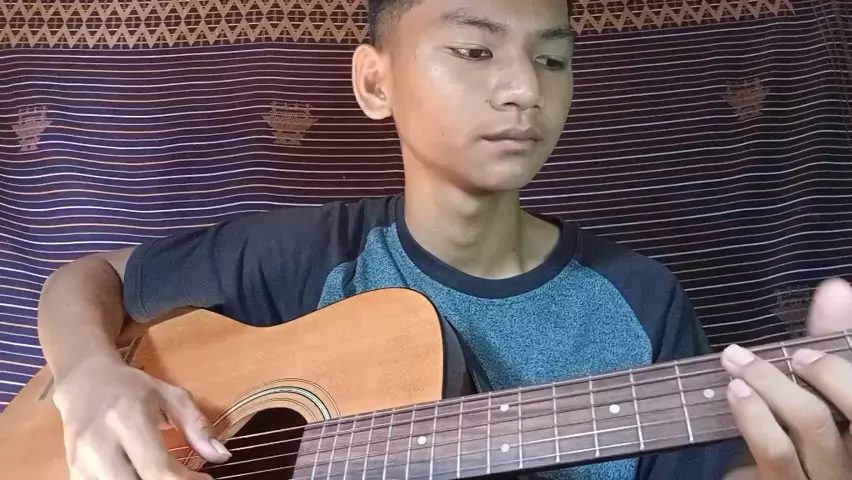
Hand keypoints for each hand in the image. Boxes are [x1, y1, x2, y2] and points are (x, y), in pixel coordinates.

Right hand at [52, 356, 230, 478]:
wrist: (84, 382)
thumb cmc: (133, 389)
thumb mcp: (171, 395)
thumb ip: (197, 425)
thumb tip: (221, 456)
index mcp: (127, 420)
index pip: (157, 468)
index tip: (205, 479)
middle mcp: (99, 444)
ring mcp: (81, 463)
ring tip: (165, 477)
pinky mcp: (73, 473)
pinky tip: (143, 476)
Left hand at [722, 278, 851, 479]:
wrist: (769, 478)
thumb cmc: (801, 431)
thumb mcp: (816, 389)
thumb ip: (831, 343)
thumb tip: (836, 287)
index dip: (844, 368)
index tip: (808, 351)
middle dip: (826, 370)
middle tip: (771, 354)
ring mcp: (827, 476)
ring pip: (812, 425)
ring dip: (772, 383)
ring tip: (736, 365)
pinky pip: (776, 452)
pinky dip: (754, 417)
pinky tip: (736, 394)